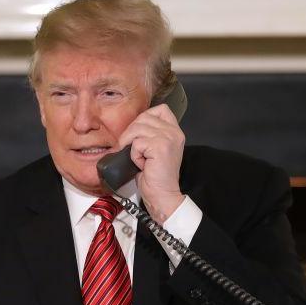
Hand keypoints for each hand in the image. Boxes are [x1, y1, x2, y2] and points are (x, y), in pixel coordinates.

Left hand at [117, 103, 185, 222]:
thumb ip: (150, 134)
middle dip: (131, 132)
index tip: (139, 134)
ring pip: (137, 128)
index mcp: (175, 131)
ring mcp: (168, 138)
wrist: (162, 195)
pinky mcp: (160, 147)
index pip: (160, 109)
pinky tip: (142, 165)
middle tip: (130, 149)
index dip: (145, 118)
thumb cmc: (155, 176)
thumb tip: (130, 126)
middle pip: (144, 117)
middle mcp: (174, 132)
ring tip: (137, 158)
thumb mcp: (155, 149)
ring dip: (130, 144)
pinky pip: (136, 143)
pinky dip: (134, 155)